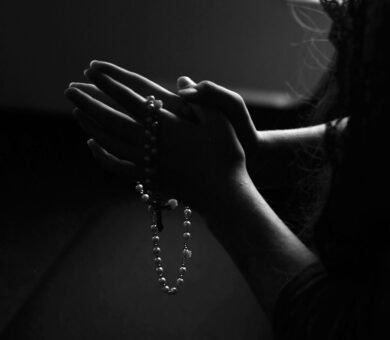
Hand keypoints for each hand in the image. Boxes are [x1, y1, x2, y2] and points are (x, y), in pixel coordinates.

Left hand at [65, 60, 247, 210]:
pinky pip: (116, 164)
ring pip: (109, 140)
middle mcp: (151, 143)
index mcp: (168, 125)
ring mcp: (146, 162)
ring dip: (90, 124)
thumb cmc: (227, 156)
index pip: (130, 99)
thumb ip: (201, 99)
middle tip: (70, 89)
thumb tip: (183, 80)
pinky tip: (92, 144)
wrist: (224, 196)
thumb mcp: (221, 122)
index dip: (110, 84)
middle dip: (89, 102)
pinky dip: (101, 154)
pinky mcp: (148, 178)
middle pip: (110, 119)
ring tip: (77, 112)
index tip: (92, 71)